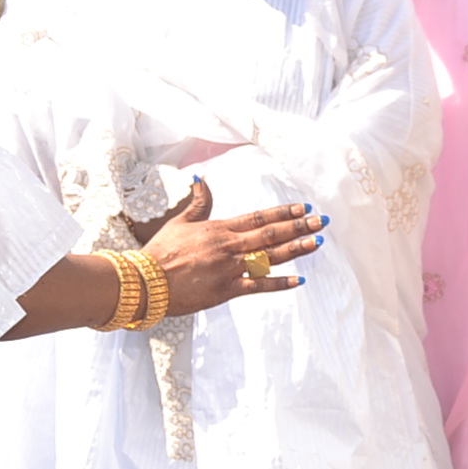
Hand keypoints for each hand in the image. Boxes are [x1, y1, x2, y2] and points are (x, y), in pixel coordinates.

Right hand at [139, 178, 326, 311]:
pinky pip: (258, 286)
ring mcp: (230, 269)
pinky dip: (279, 283)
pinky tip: (298, 280)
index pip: (258, 217)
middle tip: (321, 222)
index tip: (302, 207)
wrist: (145, 282)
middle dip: (298, 227)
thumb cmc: (160, 252)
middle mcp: (229, 246)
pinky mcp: (226, 290)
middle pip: (271, 234)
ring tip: (317, 242)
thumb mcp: (179, 222)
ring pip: (270, 257)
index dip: (282, 212)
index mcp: (219, 229)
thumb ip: (198, 202)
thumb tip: (200, 178)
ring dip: (296, 249)